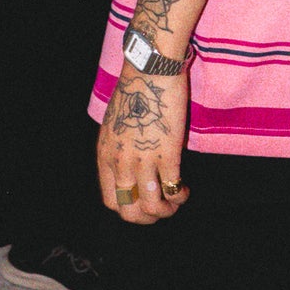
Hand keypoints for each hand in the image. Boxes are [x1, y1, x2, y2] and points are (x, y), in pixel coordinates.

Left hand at [97, 64, 189, 224]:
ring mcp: (143, 160)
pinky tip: (183, 189)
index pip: (111, 200)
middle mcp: (121, 162)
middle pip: (129, 212)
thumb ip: (119, 149)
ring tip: (175, 200)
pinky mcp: (167, 153)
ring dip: (166, 211)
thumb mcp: (114, 125)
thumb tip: (134, 166)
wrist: (150, 71)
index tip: (142, 201)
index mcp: (105, 156)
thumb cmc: (135, 90)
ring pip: (151, 208)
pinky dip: (179, 195)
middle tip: (161, 209)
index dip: (128, 208)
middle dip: (146, 219)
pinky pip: (171, 188)